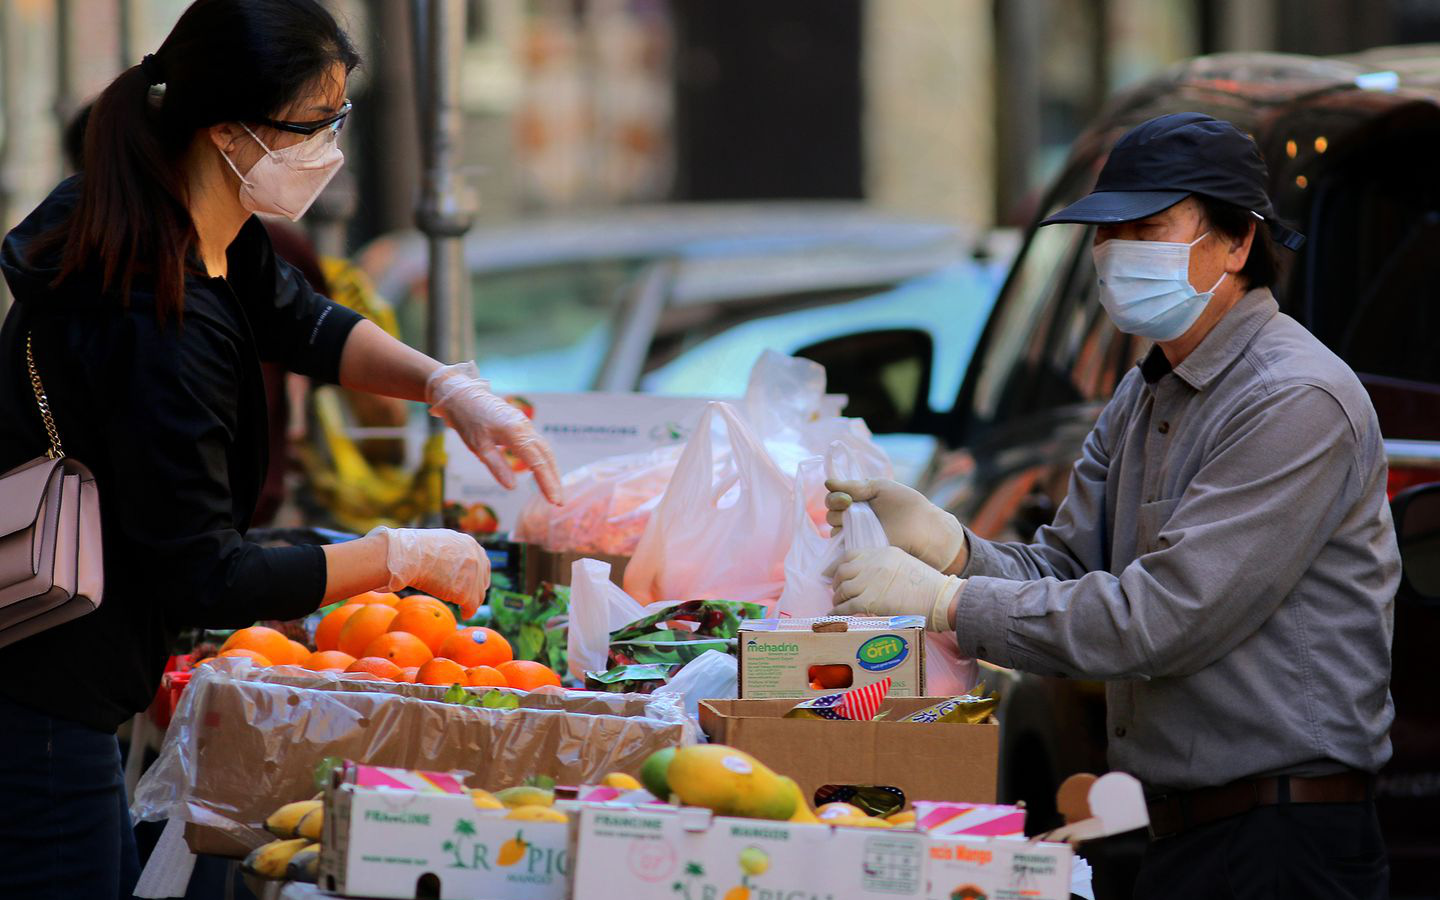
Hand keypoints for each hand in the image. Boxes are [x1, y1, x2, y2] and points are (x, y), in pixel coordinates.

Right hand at [370, 526, 488, 618]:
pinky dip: (468, 612)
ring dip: (470, 602)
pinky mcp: (464, 591)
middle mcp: (476, 558)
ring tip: (464, 608)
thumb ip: (451, 551)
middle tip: (468, 598)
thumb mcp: (440, 542)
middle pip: (482, 580)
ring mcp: (472, 575)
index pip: (482, 563)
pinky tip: (464, 615)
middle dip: (476, 590)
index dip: (476, 576)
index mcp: (470, 544)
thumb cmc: (413, 549)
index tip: (471, 584)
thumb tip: (447, 561)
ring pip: (478, 595)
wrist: (407, 556)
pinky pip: (471, 606)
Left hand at [426, 362, 563, 504]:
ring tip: (555, 490)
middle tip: (560, 502)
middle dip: (555, 480)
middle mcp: (526, 428)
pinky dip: (544, 460)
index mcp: (516, 434)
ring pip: (545, 450)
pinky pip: (538, 444)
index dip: (547, 483)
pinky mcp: (521, 424)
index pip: (538, 463)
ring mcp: (525, 424)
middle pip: (547, 457)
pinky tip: (543, 471)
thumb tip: (512, 487)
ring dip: (552, 470)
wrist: (461, 394)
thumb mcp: (478, 447)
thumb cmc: (467, 420)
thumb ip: (497, 466)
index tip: (555, 502)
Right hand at [825, 478, 967, 572]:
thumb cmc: (907, 505)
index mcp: (857, 501)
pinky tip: (850, 540)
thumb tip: (827, 482)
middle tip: (851, 510)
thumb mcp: (880, 488)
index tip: (847, 499)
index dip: (835, 498)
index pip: (833, 499)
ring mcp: (857, 537)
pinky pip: (843, 551)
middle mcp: (854, 519)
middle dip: (837, 512)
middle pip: (830, 515)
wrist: (926, 529)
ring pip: (834, 532)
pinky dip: (841, 546)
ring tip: (858, 526)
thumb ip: (854, 486)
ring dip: (841, 527)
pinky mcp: (862, 553)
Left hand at [831, 546, 961, 631]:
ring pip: (843, 589)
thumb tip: (869, 579)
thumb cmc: (928, 586)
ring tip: (838, 604)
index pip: (850, 555)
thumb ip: (885, 567)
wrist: (941, 598)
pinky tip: (834, 615)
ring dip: (837, 598)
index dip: (837, 566)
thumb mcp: (904, 564)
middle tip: (837, 592)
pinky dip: (837, 611)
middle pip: (843, 571)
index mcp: (882, 552)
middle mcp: (873, 564)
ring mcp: (871, 581)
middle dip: (836, 583)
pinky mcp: (871, 600)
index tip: (831, 574)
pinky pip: (846, 606)